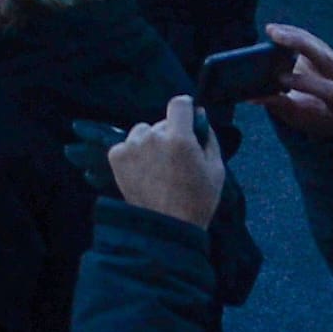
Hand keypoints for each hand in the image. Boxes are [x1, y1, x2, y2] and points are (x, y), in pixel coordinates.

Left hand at [108, 95, 222, 224]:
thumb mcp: (216, 169)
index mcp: (180, 138)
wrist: (167, 227)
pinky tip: (145, 173)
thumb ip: (208, 137)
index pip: (179, 103)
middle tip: (176, 160)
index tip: (187, 116)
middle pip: (162, 122)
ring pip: (143, 132)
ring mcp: (131, 146)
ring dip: (150, 142)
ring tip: (159, 169)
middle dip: (170, 134)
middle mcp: (152, 137)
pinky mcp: (116, 156)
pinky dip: (134, 154)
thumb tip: (199, 114)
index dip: (185, 108)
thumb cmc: (198, 201)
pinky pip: (127, 145)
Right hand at [257, 23, 332, 136]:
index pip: (331, 91)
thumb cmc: (314, 120)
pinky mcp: (330, 54)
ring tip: (271, 30)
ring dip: (294, 35)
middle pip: (328, 59)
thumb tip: (254, 97)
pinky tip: (277, 30)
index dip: (306, 83)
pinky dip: (294, 34)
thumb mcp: (300, 118)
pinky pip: (313, 40)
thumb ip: (282, 106)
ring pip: (320, 46)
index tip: (280, 78)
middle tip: (275, 37)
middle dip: (301, 46)